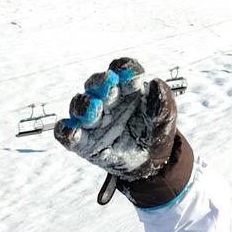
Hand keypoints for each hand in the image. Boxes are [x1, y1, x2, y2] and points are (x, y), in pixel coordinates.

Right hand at [54, 58, 188, 204]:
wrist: (150, 162)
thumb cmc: (156, 133)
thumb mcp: (165, 119)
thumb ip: (162, 101)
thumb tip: (154, 83)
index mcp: (127, 88)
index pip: (123, 69)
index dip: (126, 69)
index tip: (133, 77)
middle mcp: (106, 99)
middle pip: (96, 83)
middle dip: (100, 83)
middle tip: (109, 85)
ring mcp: (92, 119)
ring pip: (79, 105)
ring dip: (84, 105)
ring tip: (94, 109)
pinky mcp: (82, 140)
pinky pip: (66, 133)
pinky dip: (66, 131)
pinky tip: (72, 133)